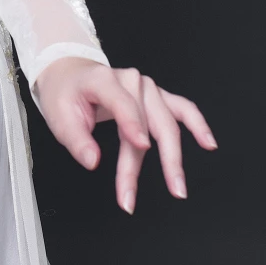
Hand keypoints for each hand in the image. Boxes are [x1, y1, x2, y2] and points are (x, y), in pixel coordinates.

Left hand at [33, 57, 216, 213]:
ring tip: (178, 185)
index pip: (123, 103)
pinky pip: (182, 109)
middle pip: (150, 121)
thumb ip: (76, 140)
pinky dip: (197, 124)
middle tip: (159, 191)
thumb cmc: (65, 93)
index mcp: (104, 80)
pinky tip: (207, 143)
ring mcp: (147, 88)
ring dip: (175, 155)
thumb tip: (93, 161)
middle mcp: (131, 81)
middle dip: (157, 159)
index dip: (132, 125)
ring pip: (167, 123)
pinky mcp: (156, 97)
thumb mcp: (58, 116)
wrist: (70, 73)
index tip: (141, 147)